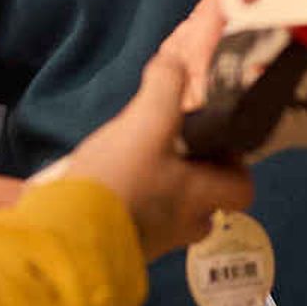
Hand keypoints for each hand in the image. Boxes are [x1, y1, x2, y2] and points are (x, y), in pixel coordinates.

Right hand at [65, 56, 254, 258]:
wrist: (64, 238)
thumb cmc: (116, 183)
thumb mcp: (145, 122)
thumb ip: (165, 86)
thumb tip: (175, 60)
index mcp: (199, 198)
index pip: (242, 189)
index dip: (234, 163)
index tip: (214, 139)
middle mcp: (182, 226)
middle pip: (205, 202)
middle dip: (192, 175)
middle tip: (171, 147)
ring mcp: (151, 241)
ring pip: (171, 212)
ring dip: (160, 189)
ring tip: (136, 160)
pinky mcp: (120, 245)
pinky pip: (137, 221)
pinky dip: (129, 201)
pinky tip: (108, 180)